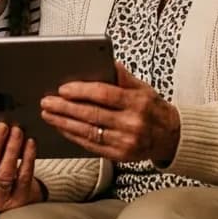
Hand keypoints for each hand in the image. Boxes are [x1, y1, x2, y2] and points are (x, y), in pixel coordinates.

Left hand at [40, 62, 181, 162]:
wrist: (170, 137)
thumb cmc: (153, 110)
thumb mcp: (143, 88)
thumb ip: (123, 77)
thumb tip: (108, 62)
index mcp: (138, 103)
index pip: (104, 94)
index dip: (81, 91)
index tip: (63, 89)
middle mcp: (132, 123)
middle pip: (92, 114)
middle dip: (65, 107)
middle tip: (47, 101)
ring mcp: (125, 142)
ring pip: (88, 131)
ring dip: (64, 123)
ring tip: (48, 114)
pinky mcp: (119, 156)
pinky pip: (91, 145)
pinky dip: (73, 136)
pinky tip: (62, 128)